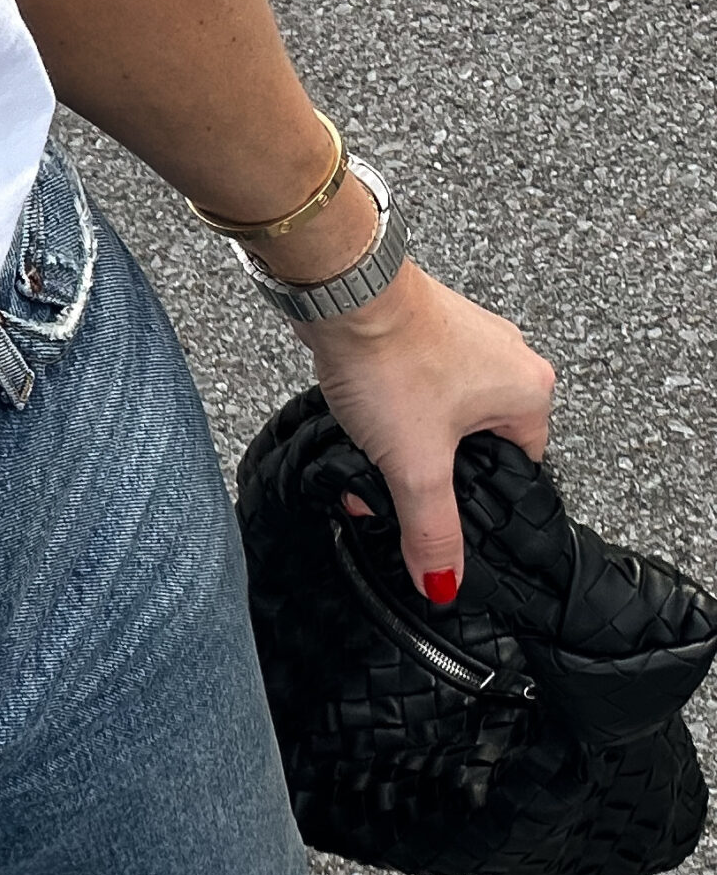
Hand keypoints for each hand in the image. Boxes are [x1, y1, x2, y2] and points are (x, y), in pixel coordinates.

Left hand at [297, 259, 555, 602]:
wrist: (344, 292)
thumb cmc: (392, 360)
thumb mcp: (416, 466)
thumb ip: (432, 530)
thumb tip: (443, 582)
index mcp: (530, 393)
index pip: (520, 470)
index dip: (476, 500)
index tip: (437, 515)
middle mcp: (509, 359)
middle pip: (476, 446)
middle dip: (428, 475)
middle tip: (392, 489)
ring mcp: (466, 340)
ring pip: (440, 418)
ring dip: (403, 447)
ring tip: (370, 459)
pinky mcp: (425, 331)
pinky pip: (416, 388)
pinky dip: (389, 413)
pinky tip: (362, 424)